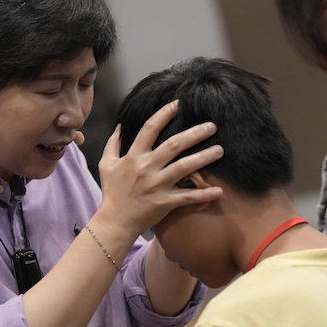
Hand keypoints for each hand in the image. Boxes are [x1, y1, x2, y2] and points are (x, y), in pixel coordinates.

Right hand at [96, 101, 222, 235]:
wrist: (115, 222)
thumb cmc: (112, 193)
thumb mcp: (106, 165)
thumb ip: (113, 143)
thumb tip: (121, 125)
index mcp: (133, 156)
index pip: (149, 129)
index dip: (164, 114)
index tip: (178, 104)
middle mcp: (146, 168)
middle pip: (173, 145)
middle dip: (194, 133)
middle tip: (212, 126)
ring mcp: (156, 185)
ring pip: (184, 168)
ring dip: (204, 158)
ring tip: (220, 150)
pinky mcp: (164, 202)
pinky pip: (187, 197)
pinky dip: (203, 194)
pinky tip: (219, 190)